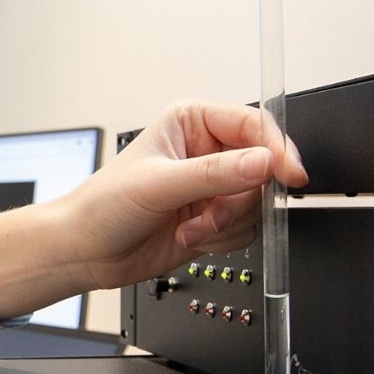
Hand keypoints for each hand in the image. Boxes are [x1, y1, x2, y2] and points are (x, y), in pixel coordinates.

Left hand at [0, 101, 306, 319]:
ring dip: (227, 224)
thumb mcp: (159, 184)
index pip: (254, 126)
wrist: (86, 251)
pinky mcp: (215, 218)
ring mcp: (213, 187)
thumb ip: (214, 174)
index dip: (276, 150)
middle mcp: (208, 151)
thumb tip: (262, 163)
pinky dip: (223, 240)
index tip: (288, 175)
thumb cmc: (103, 205)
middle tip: (211, 214)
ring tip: (191, 228)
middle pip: (262, 170)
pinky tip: (191, 238)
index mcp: (193, 122)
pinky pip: (247, 229)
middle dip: (238, 201)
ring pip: (257, 204)